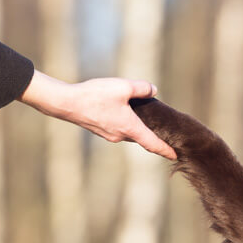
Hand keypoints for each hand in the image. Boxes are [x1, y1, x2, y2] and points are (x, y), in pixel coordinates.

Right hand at [18, 70, 176, 159]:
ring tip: (145, 117)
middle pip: (142, 137)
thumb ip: (142, 88)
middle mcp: (120, 135)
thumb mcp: (123, 86)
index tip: (176, 156)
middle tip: (166, 131)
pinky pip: (119, 128)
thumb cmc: (95, 96)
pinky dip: (126, 123)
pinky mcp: (100, 130)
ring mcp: (109, 135)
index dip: (166, 150)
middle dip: (153, 135)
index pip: (153, 144)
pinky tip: (124, 111)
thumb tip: (153, 90)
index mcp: (130, 128)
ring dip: (138, 127)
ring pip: (130, 132)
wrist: (66, 103)